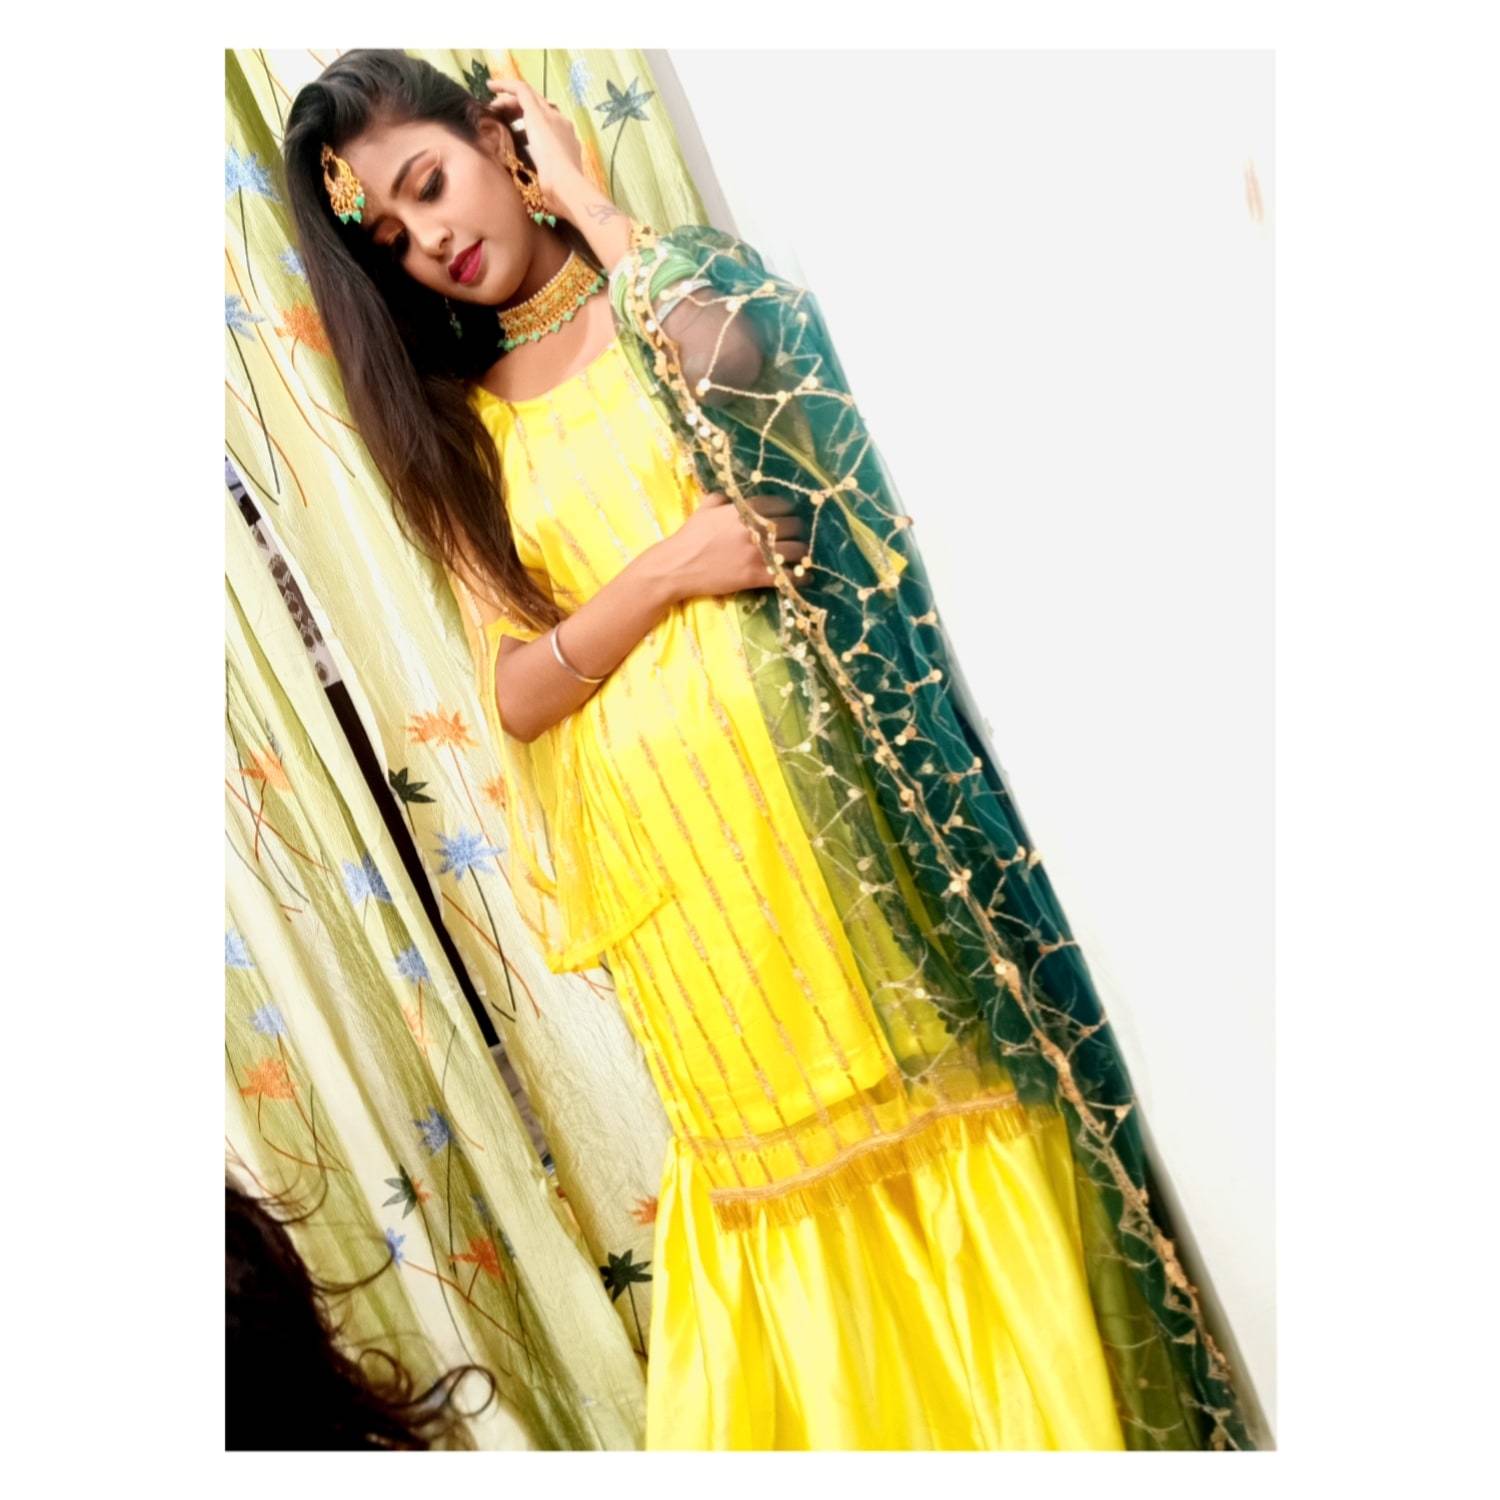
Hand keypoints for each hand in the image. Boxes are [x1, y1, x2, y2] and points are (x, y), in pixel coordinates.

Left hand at [484, 75, 585, 214]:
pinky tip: (490, 85)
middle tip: (499, 113)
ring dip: (508, 99)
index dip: (530, 123)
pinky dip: (505, 86)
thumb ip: (545, 184)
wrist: (569, 189)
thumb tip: (540, 197)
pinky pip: (521, 90)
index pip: (548, 124)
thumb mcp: (551, 186)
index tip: (515, 129)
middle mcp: (562, 124)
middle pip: (538, 107)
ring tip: (492, 105)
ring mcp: (552, 117)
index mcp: (566, 142)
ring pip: (529, 97)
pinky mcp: (538, 113)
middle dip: (518, 108)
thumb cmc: (562, 195)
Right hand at [652, 491, 808, 604]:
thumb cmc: (690, 536)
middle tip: (796, 535)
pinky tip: (806, 577)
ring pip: (797, 549)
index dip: (788, 510)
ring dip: (802, 552)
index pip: (781, 504)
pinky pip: (788, 576)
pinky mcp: (756, 576)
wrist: (677, 566)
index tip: (789, 515)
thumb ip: (722, 498)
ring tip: (802, 555)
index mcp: (745, 510)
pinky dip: (801, 577)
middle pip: (794, 526)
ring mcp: (758, 553)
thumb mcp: (704, 508)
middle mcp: (755, 529)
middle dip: (798, 530)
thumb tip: (731, 494)